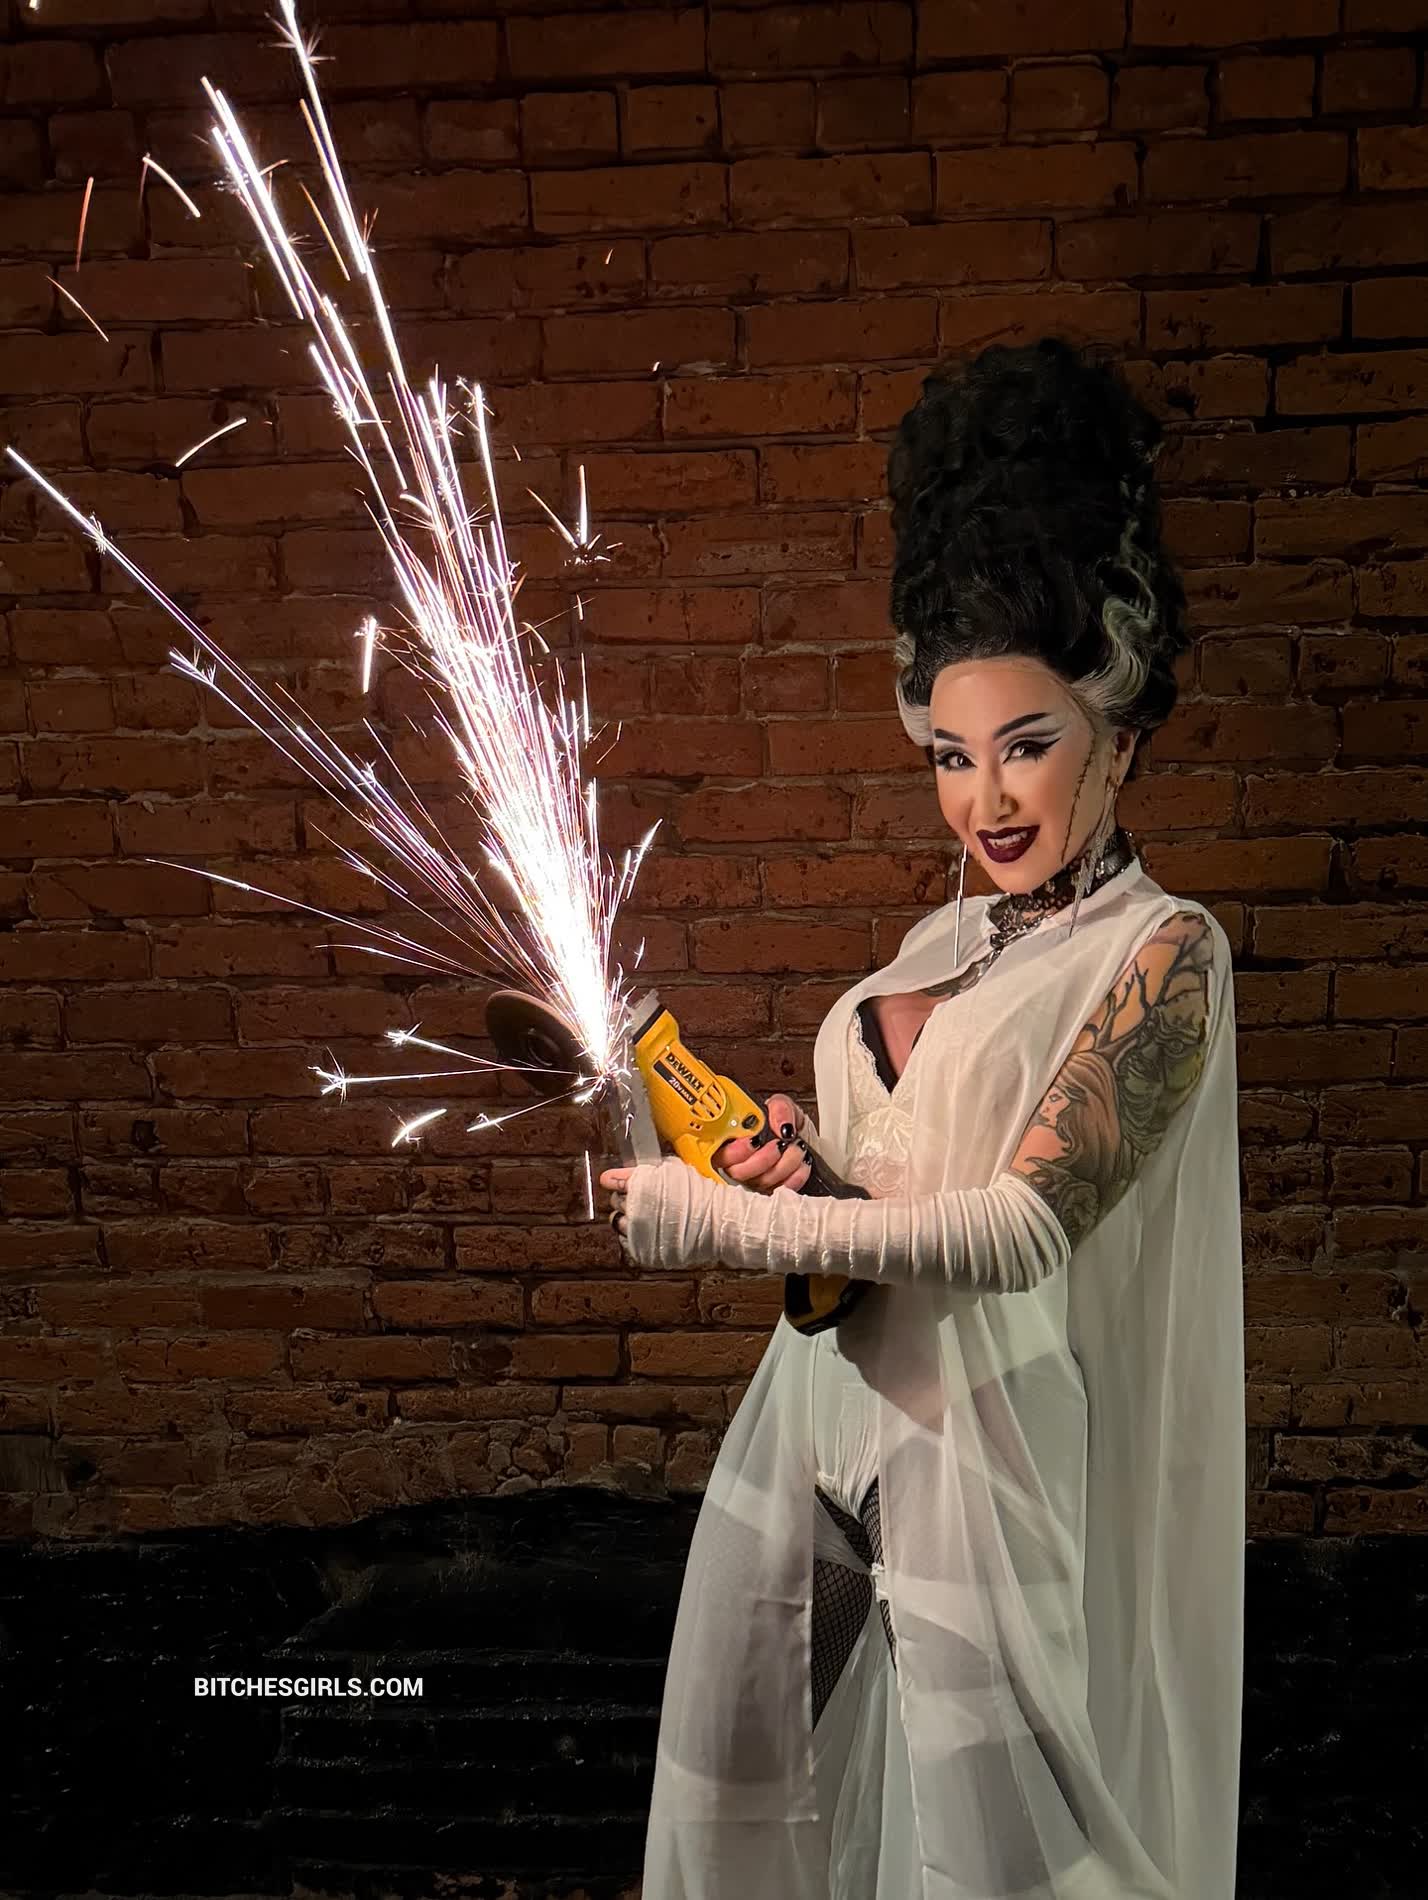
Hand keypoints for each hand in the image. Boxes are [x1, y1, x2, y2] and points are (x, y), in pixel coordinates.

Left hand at [597, 1156, 734, 1269]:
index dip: (612, 1179)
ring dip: (626, 1217)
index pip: (611, 1180)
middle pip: (614, 1201)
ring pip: (617, 1222)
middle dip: (624, 1197)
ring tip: (643, 1215)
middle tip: (639, 1197)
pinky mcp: (641, 1249)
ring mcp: (635, 1231)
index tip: (612, 1180)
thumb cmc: (700, 1194)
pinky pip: (626, 1241)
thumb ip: (651, 1169)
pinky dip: (633, 1235)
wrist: (716, 1222)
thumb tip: (635, 1169)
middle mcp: (633, 1208)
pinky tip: (647, 1230)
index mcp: (639, 1184)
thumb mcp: (675, 1169)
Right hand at [712, 1093, 812, 1195]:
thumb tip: (782, 1127)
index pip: (718, 1152)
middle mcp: (738, 1162)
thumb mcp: (781, 1105)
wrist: (801, 1136)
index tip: (755, 1139)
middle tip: (780, 1144)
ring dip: (784, 1164)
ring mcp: (754, 1179)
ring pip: (760, 1182)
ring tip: (797, 1147)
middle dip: (762, 1159)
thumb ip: (779, 1109)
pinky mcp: (771, 1190)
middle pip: (737, 1173)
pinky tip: (802, 1163)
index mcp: (731, 1139)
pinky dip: (795, 1177)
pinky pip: (780, 1190)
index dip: (734, 1151)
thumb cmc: (783, 1122)